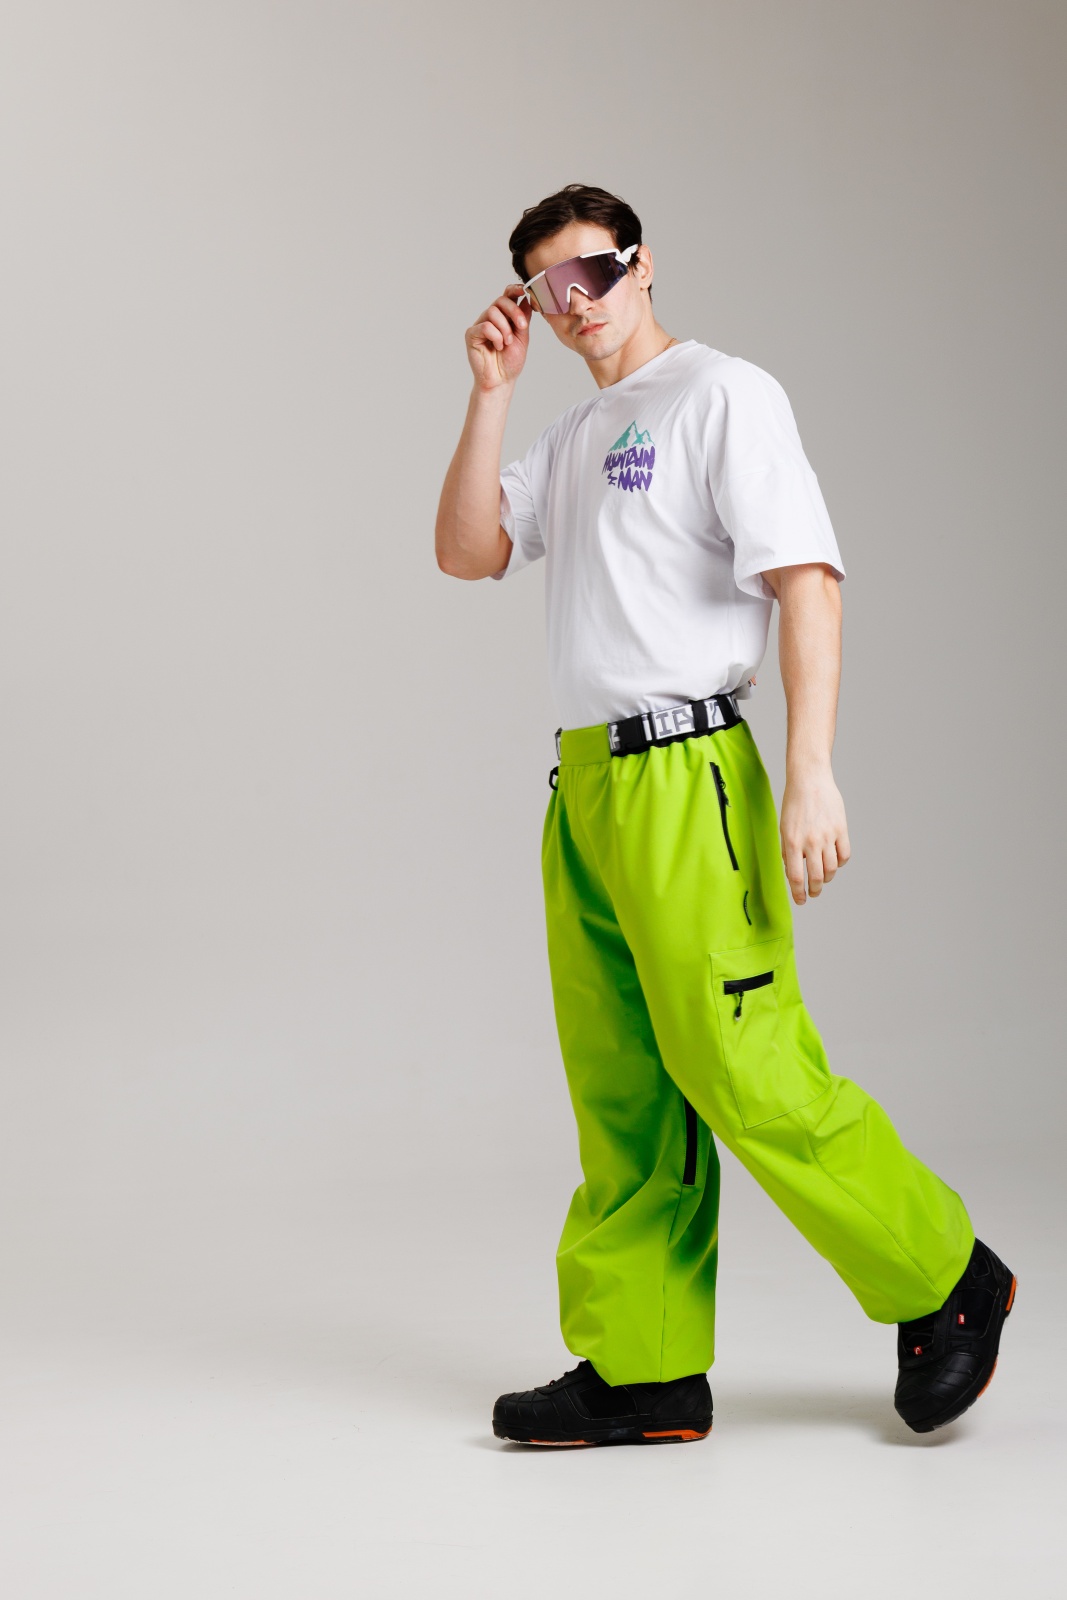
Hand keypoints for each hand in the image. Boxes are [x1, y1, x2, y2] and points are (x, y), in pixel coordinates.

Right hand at [465, 286, 530, 391]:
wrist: (501, 380)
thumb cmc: (510, 361)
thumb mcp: (522, 337)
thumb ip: (523, 318)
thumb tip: (526, 298)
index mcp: (504, 316)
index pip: (507, 296)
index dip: (514, 289)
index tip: (524, 290)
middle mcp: (491, 318)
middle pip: (501, 300)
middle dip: (514, 311)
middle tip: (521, 326)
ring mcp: (480, 324)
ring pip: (492, 312)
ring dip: (504, 329)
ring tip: (506, 343)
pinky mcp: (471, 334)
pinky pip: (485, 326)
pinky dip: (495, 336)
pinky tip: (497, 347)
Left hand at [780, 766, 850, 904]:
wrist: (810, 780)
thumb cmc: (794, 804)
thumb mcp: (784, 828)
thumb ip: (788, 851)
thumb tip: (793, 874)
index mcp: (792, 842)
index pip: (796, 877)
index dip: (799, 894)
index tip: (801, 901)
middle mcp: (810, 841)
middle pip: (816, 877)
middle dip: (814, 890)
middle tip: (813, 893)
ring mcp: (828, 836)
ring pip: (832, 869)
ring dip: (827, 879)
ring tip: (823, 879)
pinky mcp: (841, 829)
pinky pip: (844, 855)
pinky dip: (840, 864)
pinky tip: (834, 862)